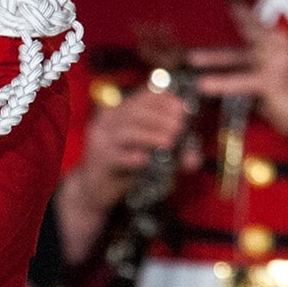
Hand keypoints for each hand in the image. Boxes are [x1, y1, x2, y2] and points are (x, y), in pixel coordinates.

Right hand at [55, 83, 190, 265]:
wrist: (95, 188)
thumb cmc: (124, 165)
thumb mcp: (146, 151)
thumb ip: (169, 150)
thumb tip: (192, 158)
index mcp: (119, 112)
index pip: (140, 98)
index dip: (161, 100)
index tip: (180, 107)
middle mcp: (107, 122)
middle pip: (133, 111)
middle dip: (159, 117)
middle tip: (179, 126)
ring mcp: (100, 141)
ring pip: (126, 131)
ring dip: (150, 135)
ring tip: (169, 141)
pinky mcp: (99, 161)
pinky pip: (116, 156)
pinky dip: (132, 157)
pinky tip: (145, 160)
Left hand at [188, 6, 287, 181]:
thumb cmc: (286, 95)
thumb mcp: (265, 71)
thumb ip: (247, 60)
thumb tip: (220, 55)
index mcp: (278, 42)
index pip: (255, 23)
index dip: (241, 14)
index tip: (226, 2)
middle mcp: (279, 46)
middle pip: (247, 32)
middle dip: (219, 32)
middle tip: (203, 15)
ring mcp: (277, 61)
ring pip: (239, 56)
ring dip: (213, 58)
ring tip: (192, 58)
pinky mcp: (273, 80)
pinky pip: (242, 80)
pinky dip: (222, 82)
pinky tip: (205, 84)